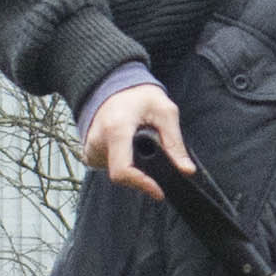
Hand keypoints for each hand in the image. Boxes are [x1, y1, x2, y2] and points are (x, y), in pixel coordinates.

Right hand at [84, 81, 188, 197]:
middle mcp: (98, 140)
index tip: (158, 192)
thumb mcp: (164, 111)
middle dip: (141, 172)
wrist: (111, 84)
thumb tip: (186, 170)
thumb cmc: (137, 94)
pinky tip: (128, 147)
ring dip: (133, 165)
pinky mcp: (89, 152)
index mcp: (116, 129)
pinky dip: (122, 161)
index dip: (142, 185)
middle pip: (122, 174)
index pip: (123, 170)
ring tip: (138, 143)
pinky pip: (108, 166)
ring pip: (116, 171)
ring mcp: (90, 147)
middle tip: (153, 152)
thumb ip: (175, 143)